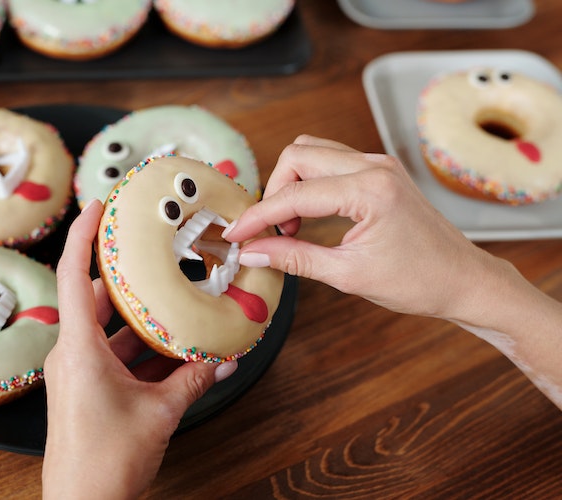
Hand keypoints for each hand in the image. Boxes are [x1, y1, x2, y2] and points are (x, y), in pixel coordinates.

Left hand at [42, 200, 237, 498]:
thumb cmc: (105, 463)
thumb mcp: (160, 413)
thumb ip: (195, 380)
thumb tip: (225, 359)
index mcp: (78, 350)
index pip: (74, 277)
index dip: (83, 236)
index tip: (97, 206)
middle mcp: (71, 355)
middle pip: (97, 299)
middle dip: (125, 277)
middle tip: (151, 251)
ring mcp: (76, 373)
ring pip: (107, 330)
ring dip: (138, 318)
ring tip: (171, 299)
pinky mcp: (85, 389)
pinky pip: (111, 355)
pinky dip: (138, 349)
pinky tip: (172, 349)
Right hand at [224, 135, 561, 410]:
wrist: (464, 280)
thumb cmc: (420, 282)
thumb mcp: (348, 275)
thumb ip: (295, 259)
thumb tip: (252, 251)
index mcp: (370, 190)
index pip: (294, 195)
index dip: (258, 216)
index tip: (235, 234)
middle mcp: (374, 166)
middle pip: (298, 156)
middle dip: (273, 193)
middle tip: (269, 232)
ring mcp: (379, 164)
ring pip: (312, 152)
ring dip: (291, 184)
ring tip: (290, 227)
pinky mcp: (381, 171)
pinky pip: (331, 161)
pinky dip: (310, 183)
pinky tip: (309, 217)